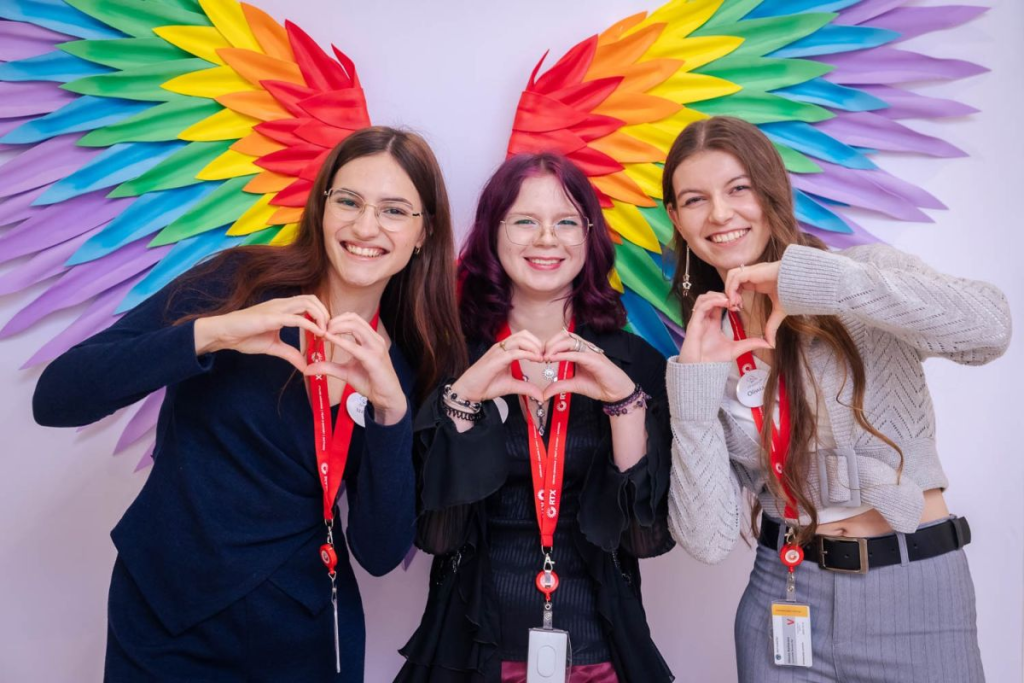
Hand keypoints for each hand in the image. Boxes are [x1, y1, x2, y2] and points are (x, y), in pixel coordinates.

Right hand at [193, 295, 328, 370]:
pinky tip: (318, 333)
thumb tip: (305, 366)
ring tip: (325, 332)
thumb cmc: (245, 336)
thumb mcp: (274, 347)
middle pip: (312, 299)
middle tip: (330, 331)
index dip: (322, 314)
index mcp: (283, 309)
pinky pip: (295, 318)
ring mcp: (276, 309)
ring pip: (307, 303)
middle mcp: (282, 304)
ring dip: (321, 316)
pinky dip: (310, 324)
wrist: (224, 334)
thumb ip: (290, 354)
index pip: (309, 303)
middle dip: (325, 313)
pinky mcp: (271, 317)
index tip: (328, 331)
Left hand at [303, 313, 407, 424]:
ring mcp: (376, 348)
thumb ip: (328, 367)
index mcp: (370, 339)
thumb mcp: (345, 372)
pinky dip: (340, 341)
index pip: (353, 319)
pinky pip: (355, 346)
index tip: (321, 328)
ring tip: (323, 334)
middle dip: (334, 321)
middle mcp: (375, 339)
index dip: (335, 320)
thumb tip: (307, 369)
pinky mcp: (374, 359)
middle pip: (353, 318)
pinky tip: (329, 340)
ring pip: (355, 326)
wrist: (386, 397)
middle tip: (320, 330)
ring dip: (336, 327)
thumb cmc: (369, 382)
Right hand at [449, 330, 545, 403]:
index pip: (524, 337)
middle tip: (544, 356)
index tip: (545, 356)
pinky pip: (514, 352)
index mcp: (505, 350)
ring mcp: (498, 352)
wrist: (469, 391)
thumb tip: (541, 395)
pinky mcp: (495, 359)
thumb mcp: (511, 386)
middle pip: (523, 334)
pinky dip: (527, 354)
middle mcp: (501, 347)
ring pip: (520, 339)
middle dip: (537, 343)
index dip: (537, 344)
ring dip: (534, 347)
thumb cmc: (486, 385)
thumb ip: (526, 387)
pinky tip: (535, 360)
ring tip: (540, 358)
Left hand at [540, 330, 633, 401]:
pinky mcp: (595, 359)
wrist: (616, 393)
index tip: (539, 356)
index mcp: (579, 351)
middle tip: (540, 355)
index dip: (548, 345)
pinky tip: (553, 359)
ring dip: (554, 347)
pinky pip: (576, 353)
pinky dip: (563, 355)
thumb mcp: (574, 385)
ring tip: (545, 357)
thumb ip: (559, 386)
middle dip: (549, 343)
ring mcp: (590, 352)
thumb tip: (543, 393)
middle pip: (563, 335)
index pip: (561, 339)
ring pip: (569, 340)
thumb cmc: (599, 385)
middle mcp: (584, 348)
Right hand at [678, 292, 771, 363]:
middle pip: (710, 296)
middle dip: (723, 294)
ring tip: (729, 299)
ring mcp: (699, 320)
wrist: (702, 370)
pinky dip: (712, 301)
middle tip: (736, 300)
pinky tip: (724, 303)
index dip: (728, 299)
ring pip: (703, 298)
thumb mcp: (737, 349)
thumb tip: (769, 344)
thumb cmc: (714, 360)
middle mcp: (705, 318)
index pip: (718, 303)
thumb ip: (751, 343)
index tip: (740, 304)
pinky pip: (701, 306)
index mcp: (713, 322)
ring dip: (716, 295)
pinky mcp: (694, 323)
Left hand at [723, 261, 785, 347]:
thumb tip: (771, 345)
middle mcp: (754, 274)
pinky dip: (732, 288)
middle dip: (729, 293)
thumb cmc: (793, 294)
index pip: (738, 285)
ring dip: (729, 289)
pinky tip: (737, 300)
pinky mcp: (754, 271)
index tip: (737, 308)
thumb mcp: (778, 313)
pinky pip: (736, 277)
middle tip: (734, 306)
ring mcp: (754, 271)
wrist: (802, 284)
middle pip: (732, 278)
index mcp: (757, 281)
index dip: (734, 296)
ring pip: (732, 275)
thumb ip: (771, 327)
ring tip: (735, 303)